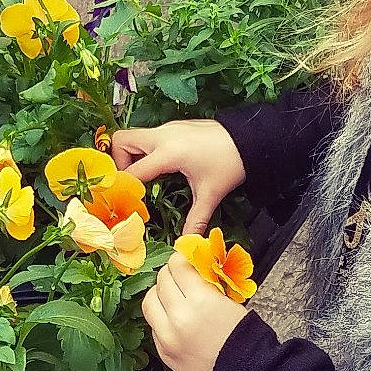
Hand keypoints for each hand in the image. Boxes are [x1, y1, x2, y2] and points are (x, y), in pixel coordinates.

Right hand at [110, 119, 244, 236]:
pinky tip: (160, 168)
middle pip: (120, 141)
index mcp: (169, 153)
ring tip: (143, 177)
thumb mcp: (211, 194)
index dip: (124, 188)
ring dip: (130, 155)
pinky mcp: (174, 127)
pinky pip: (149, 136)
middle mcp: (163, 136)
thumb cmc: (231, 163)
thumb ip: (196, 220)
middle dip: (118, 162)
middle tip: (131, 183)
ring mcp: (168, 128)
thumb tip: (186, 243)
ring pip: (133, 136)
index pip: (132, 171)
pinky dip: (145, 151)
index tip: (123, 201)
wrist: (252, 139)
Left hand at [142, 251, 250, 370]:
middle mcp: (179, 317)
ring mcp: (168, 337)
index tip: (186, 258)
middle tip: (181, 275)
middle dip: (171, 274)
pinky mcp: (163, 352)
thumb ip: (208, 286)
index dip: (182, 258)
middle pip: (161, 281)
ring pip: (149, 301)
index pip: (178, 266)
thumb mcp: (232, 303)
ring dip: (159, 293)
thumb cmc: (246, 340)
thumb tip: (193, 270)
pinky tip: (175, 319)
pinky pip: (153, 325)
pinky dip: (161, 317)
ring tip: (172, 295)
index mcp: (201, 301)